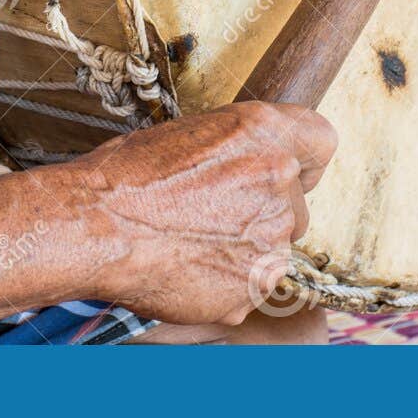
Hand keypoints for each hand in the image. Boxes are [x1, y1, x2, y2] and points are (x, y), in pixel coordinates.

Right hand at [71, 102, 337, 325]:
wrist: (97, 227)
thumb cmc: (127, 175)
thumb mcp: (188, 133)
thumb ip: (237, 148)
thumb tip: (248, 164)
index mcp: (264, 132)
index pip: (321, 141)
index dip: (302, 160)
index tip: (283, 174)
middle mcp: (278, 181)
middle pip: (295, 205)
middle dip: (263, 212)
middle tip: (211, 215)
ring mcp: (270, 238)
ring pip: (272, 248)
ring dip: (243, 250)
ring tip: (190, 243)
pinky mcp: (254, 285)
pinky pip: (250, 285)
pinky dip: (226, 283)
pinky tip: (187, 268)